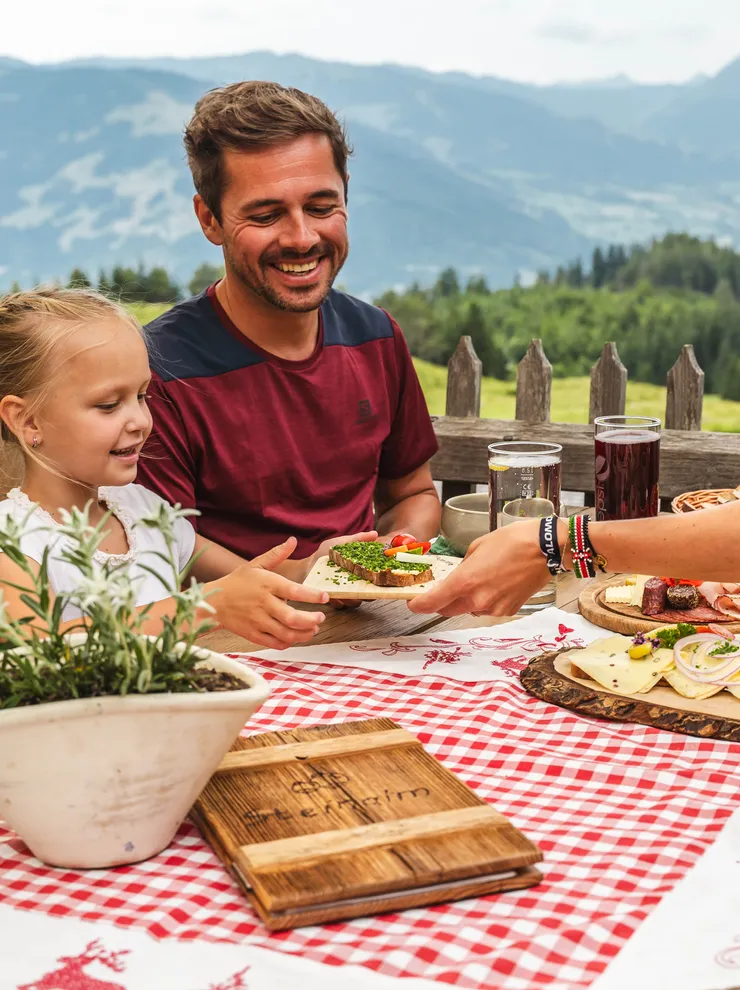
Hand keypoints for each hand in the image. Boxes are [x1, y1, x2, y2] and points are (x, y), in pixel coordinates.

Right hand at [206, 537, 329, 648]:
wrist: (213, 602)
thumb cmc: (238, 582)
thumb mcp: (256, 564)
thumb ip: (277, 554)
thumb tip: (293, 541)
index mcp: (267, 584)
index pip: (294, 590)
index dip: (312, 595)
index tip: (325, 597)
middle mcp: (264, 604)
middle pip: (292, 617)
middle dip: (311, 620)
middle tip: (321, 618)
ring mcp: (258, 621)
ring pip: (286, 633)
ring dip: (304, 634)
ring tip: (313, 629)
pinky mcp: (253, 635)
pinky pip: (275, 643)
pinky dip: (289, 642)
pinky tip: (296, 636)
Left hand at [311, 530, 378, 609]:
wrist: (307, 564)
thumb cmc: (325, 554)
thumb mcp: (342, 543)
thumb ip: (358, 539)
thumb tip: (375, 533)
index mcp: (360, 573)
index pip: (375, 581)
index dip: (380, 583)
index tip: (379, 580)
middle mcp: (355, 586)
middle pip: (368, 595)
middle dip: (368, 594)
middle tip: (365, 589)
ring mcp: (345, 594)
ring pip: (355, 602)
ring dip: (353, 598)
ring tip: (348, 592)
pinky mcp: (333, 600)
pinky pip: (340, 605)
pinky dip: (338, 601)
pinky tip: (334, 595)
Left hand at [407, 519, 550, 616]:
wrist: (546, 548)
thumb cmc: (513, 541)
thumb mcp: (477, 546)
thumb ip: (463, 566)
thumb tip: (458, 575)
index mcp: (465, 582)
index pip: (432, 602)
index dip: (419, 605)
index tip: (413, 602)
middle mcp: (477, 600)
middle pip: (448, 609)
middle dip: (443, 601)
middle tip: (445, 588)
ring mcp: (493, 608)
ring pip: (469, 609)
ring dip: (467, 599)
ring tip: (480, 578)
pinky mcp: (508, 611)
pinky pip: (488, 608)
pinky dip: (486, 600)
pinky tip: (496, 583)